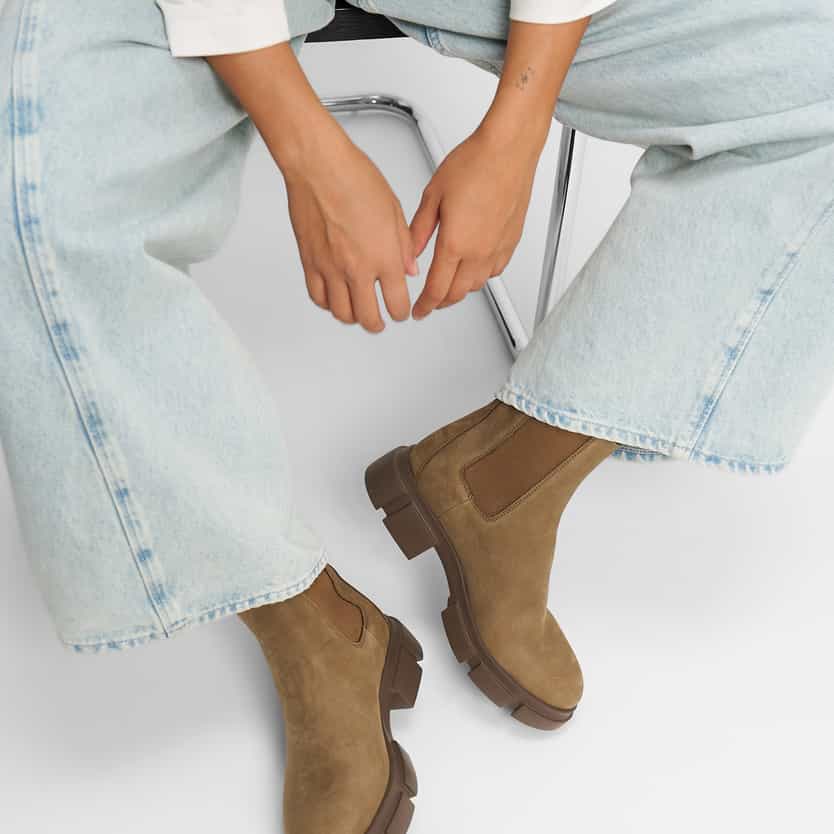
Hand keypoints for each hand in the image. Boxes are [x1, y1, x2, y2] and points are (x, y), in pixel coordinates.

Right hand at [285, 127, 417, 331]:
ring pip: (341, 313)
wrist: (318, 166)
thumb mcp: (394, 210)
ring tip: (358, 312)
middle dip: (378, 324)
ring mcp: (331, 268)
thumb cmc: (355, 178)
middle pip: (368, 317)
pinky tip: (334, 299)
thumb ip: (403, 245)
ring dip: (353, 317)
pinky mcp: (310, 263)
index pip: (397, 303)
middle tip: (380, 321)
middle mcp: (357, 268)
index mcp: (384, 256)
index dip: (401, 313)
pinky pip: (318, 297)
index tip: (401, 312)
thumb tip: (410, 269)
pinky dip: (328, 304)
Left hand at [409, 126, 538, 319]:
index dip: (425, 306)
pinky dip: (481, 277)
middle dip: (440, 302)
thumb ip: (419, 231)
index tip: (418, 311)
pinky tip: (473, 269)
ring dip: (460, 291)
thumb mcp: (433, 196)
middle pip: (457, 293)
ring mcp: (497, 248)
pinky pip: (495, 271)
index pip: (436, 289)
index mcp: (455, 243)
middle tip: (430, 302)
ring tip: (448, 287)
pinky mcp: (511, 241)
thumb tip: (410, 254)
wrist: (508, 149)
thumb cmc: (474, 163)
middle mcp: (479, 251)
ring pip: (477, 285)